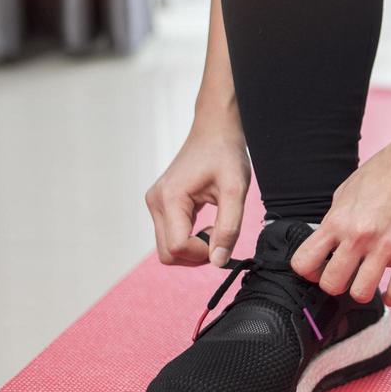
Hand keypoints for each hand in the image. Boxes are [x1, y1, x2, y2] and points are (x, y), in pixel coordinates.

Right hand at [145, 114, 250, 266]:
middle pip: (167, 253)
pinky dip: (189, 238)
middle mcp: (155, 203)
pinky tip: (207, 223)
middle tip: (220, 236)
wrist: (214, 130)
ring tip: (214, 226)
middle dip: (196, 254)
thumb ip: (228, 227)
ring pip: (167, 247)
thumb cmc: (225, 153)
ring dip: (192, 247)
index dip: (202, 253)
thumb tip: (218, 261)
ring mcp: (155, 203)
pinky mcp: (160, 204)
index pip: (177, 247)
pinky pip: (170, 234)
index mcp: (170, 198)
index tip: (223, 238)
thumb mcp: (235, 190)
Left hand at [291, 128, 390, 305]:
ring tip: (371, 280)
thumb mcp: (348, 189)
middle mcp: (358, 235)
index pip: (303, 263)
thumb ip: (336, 218)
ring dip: (365, 290)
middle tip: (349, 275)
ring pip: (361, 294)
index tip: (321, 269)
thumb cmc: (388, 168)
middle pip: (331, 285)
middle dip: (337, 284)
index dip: (310, 271)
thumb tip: (329, 242)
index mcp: (338, 219)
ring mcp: (386, 246)